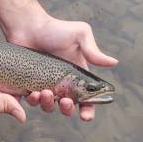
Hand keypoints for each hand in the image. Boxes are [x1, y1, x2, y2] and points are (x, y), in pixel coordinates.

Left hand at [0, 0, 117, 121]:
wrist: (29, 25)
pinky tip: (32, 93)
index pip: (86, 99)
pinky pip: (31, 101)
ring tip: (45, 93)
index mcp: (77, 76)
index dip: (88, 111)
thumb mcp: (80, 35)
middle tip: (64, 101)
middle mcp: (62, 84)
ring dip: (49, 105)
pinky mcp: (28, 84)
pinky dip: (32, 101)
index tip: (86, 116)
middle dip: (67, 109)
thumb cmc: (55, 29)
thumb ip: (93, 51)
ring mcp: (44, 85)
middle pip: (68, 107)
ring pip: (49, 107)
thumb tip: (114, 62)